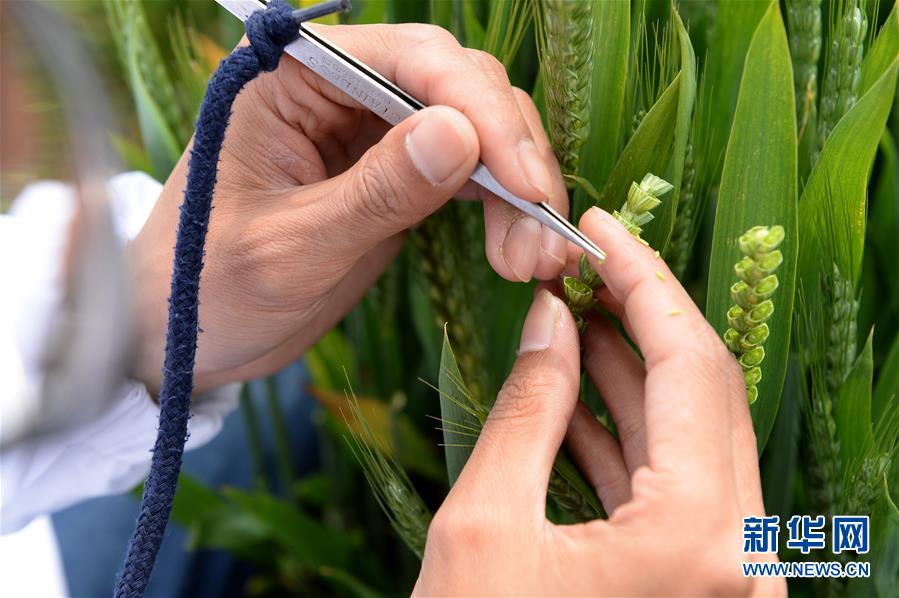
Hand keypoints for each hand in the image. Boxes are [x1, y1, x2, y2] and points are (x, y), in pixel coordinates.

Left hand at [128, 24, 568, 393]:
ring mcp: (370, 130)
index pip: (411, 59)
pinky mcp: (393, 175)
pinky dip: (503, 208)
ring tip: (534, 260)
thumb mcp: (288, 249)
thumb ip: (373, 193)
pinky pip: (468, 172)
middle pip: (459, 86)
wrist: (183, 336)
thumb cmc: (207, 288)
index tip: (522, 183)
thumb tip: (462, 134)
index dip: (480, 112)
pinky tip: (521, 250)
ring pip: (476, 129)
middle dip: (510, 157)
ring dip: (519, 189)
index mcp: (291, 76)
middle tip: (537, 239)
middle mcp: (338, 87)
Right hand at [414, 207, 784, 595]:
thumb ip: (529, 406)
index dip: (645, 281)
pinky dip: (628, 435)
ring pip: (691, 439)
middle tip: (585, 266)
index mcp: (701, 538)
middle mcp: (741, 556)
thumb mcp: (485, 523)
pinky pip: (675, 488)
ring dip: (632, 374)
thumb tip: (550, 319)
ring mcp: (729, 576)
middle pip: (704, 394)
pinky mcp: (700, 586)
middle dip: (642, 319)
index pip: (689, 365)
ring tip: (572, 317)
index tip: (605, 228)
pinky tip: (578, 392)